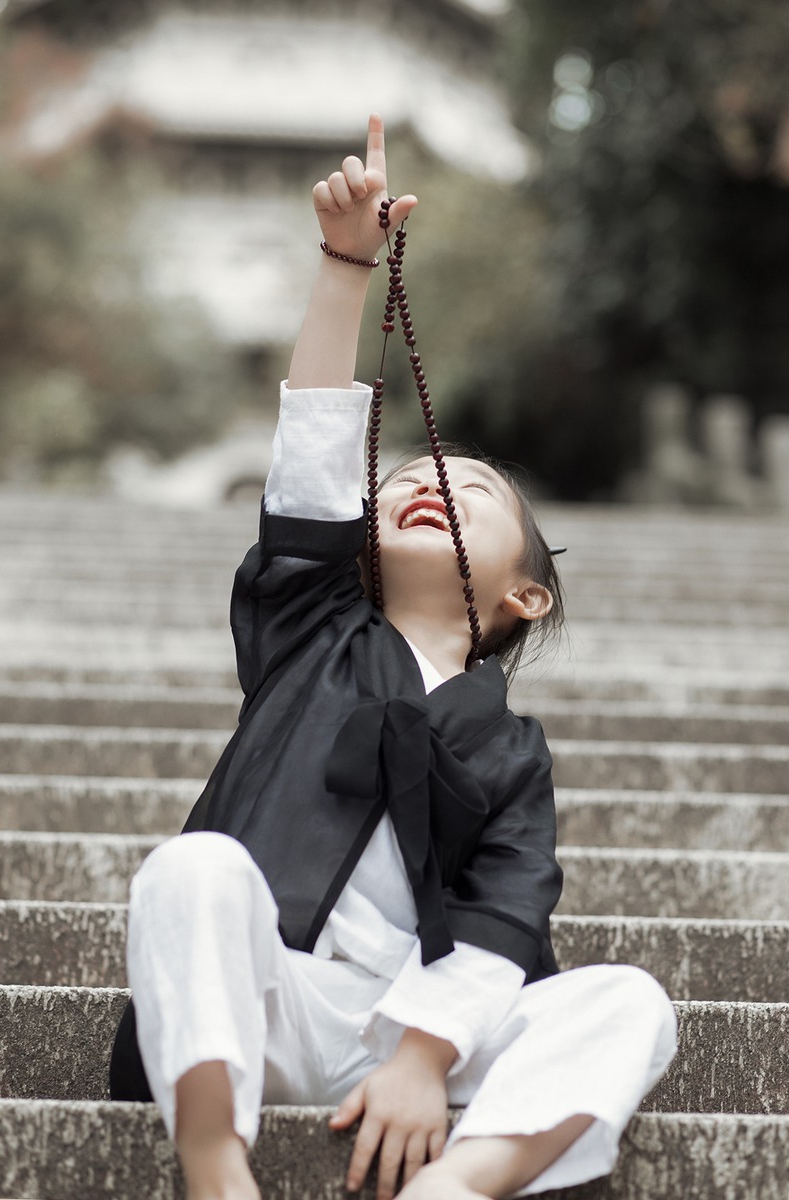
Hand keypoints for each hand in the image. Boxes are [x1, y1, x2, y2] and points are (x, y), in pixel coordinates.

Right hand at [312, 113, 417, 261]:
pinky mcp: (323, 196)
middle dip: (355, 178)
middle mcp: (356, 180)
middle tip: (359, 196)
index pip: (375, 152)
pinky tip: (336, 212)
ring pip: (336, 178)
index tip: (375, 115)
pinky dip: (330, 201)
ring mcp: (338, 187)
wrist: (353, 250)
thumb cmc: (374, 234)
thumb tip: (413, 200)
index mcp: (374, 181)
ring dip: (343, 197)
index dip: (375, 133)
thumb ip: (399, 210)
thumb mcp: (388, 224)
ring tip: (348, 211)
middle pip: (350, 162)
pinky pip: (322, 189)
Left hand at [329, 1029, 454, 1199]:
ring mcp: (420, 1124)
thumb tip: (332, 1126)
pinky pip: (435, 1152)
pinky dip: (431, 1168)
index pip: (365, 1147)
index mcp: (378, 1112)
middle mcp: (400, 1121)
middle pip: (390, 1160)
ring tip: (401, 1196)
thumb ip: (349, 1108)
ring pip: (412, 1161)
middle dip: (384, 1186)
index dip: (357, 1169)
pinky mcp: (438, 1125)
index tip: (352, 1187)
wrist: (423, 1059)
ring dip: (406, 1182)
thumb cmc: (390, 1076)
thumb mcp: (365, 1087)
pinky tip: (425, 1180)